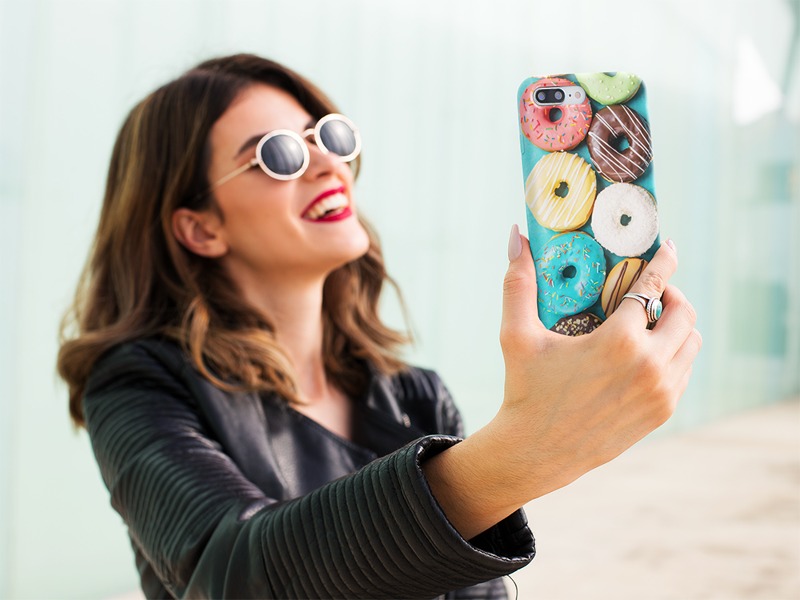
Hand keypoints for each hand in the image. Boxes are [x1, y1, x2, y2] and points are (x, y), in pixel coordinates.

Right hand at [423, 226, 700, 538]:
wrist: (536, 452)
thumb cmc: (525, 391)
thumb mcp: (517, 335)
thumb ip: (518, 283)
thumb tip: (514, 235)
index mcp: (619, 342)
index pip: (653, 286)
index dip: (665, 261)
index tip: (669, 247)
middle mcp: (649, 365)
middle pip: (684, 313)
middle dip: (672, 294)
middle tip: (650, 292)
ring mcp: (661, 392)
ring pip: (691, 343)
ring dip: (677, 326)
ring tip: (650, 322)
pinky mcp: (662, 412)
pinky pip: (684, 371)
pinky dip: (674, 354)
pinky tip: (647, 353)